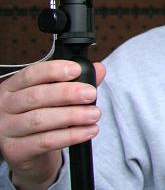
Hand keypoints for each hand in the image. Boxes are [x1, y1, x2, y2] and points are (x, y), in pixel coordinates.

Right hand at [0, 60, 105, 189]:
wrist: (29, 153)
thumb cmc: (43, 117)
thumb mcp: (56, 98)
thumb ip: (77, 82)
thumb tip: (99, 69)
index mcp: (13, 87)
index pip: (31, 74)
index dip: (54, 70)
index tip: (76, 70)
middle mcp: (5, 106)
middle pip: (36, 96)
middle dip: (67, 94)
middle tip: (91, 94)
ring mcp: (7, 129)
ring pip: (40, 120)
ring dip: (72, 116)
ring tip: (94, 114)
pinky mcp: (15, 150)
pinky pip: (45, 141)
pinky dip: (70, 136)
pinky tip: (88, 131)